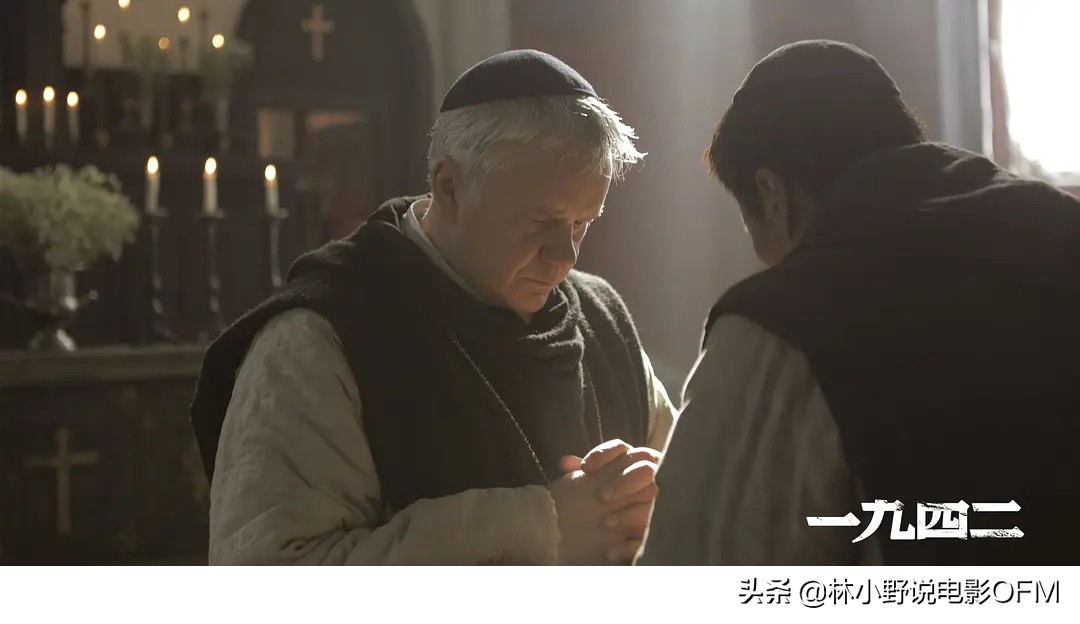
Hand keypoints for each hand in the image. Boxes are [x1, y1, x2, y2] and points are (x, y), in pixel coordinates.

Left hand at [559, 440, 662, 561]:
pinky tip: (612, 553)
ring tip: (606, 524)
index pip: (621, 449)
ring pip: (655, 501)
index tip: (584, 468)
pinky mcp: (662, 530)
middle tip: (601, 497)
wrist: (627, 532)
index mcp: (632, 461)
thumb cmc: (613, 499)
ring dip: (630, 514)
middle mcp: (652, 475)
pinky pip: (650, 537)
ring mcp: (663, 501)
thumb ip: (586, 473)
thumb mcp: (598, 484)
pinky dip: (631, 546)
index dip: (604, 454)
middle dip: (623, 482)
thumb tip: (565, 463)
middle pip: (644, 470)